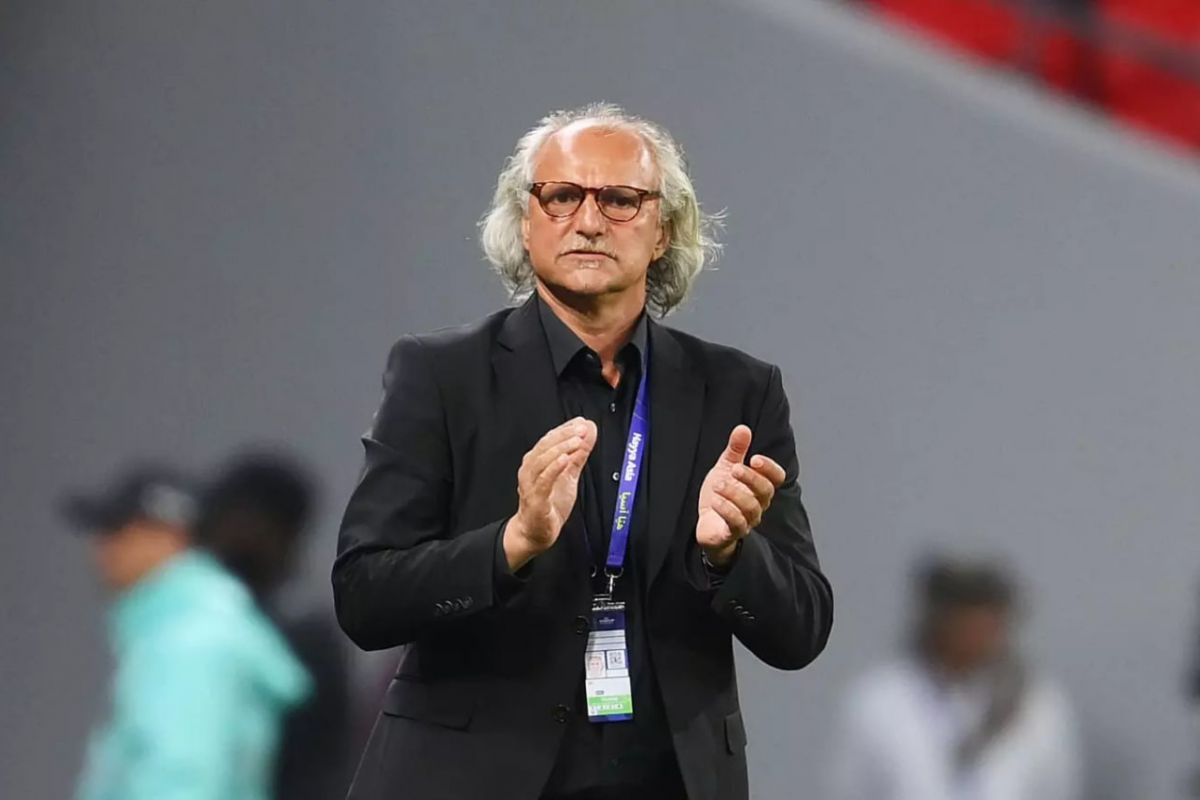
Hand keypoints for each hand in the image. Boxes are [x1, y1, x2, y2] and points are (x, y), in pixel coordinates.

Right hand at [504, 417, 596, 569]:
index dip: (566, 428)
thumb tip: (589, 432)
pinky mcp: (535, 499)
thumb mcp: (569, 475)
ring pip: (542, 460)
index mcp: (538, 461)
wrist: (535, 532)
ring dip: (560, 448)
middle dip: (565, 435)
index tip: (582, 422)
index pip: (551, 438)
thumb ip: (579, 454)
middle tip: (582, 429)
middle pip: (545, 446)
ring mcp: (531, 484)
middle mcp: (531, 469)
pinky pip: (543, 481)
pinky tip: (565, 460)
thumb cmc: (549, 502)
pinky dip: (553, 468)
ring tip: (576, 441)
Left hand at [695, 425, 786, 567]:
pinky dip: (727, 510)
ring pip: (751, 508)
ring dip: (735, 494)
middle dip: (751, 479)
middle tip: (734, 470)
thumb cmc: (721, 495)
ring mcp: (747, 520)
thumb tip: (743, 428)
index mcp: (759, 487)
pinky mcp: (732, 533)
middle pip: (765, 492)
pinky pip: (737, 524)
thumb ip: (736, 450)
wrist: (707, 523)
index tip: (755, 458)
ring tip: (718, 485)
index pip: (776, 478)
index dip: (769, 468)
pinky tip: (715, 501)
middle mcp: (758, 504)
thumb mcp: (726, 468)